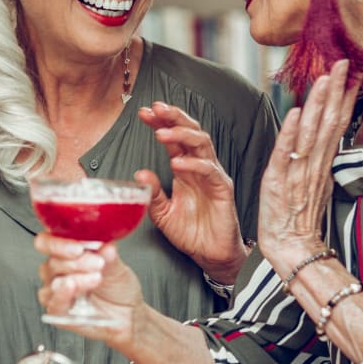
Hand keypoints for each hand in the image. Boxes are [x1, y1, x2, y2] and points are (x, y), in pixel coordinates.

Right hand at [35, 234, 141, 342]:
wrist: (128, 314)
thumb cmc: (119, 288)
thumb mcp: (118, 267)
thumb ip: (109, 254)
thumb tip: (105, 244)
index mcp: (68, 253)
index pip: (48, 241)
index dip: (58, 242)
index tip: (79, 246)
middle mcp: (60, 270)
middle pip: (52, 261)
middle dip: (76, 261)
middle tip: (97, 263)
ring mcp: (57, 291)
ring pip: (53, 281)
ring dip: (76, 278)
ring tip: (96, 278)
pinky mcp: (59, 311)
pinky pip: (53, 303)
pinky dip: (64, 294)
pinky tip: (75, 288)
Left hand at [136, 102, 247, 282]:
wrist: (211, 254)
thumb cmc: (191, 233)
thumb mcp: (163, 213)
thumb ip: (153, 193)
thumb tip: (139, 173)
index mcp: (185, 168)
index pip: (173, 138)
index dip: (160, 122)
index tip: (143, 112)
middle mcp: (200, 167)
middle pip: (191, 131)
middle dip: (173, 117)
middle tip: (156, 108)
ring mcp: (213, 175)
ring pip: (202, 143)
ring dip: (181, 134)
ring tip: (161, 133)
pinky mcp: (223, 189)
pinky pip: (209, 170)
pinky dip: (193, 164)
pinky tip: (177, 162)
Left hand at [258, 60, 359, 263]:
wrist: (292, 247)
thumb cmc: (300, 216)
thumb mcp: (316, 182)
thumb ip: (321, 156)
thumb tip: (326, 133)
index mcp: (323, 162)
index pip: (336, 123)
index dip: (343, 97)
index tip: (350, 73)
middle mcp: (314, 163)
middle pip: (329, 121)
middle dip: (335, 91)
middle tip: (342, 63)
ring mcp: (297, 171)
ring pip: (311, 131)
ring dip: (317, 103)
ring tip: (323, 78)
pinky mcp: (278, 180)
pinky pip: (285, 153)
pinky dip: (290, 133)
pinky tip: (295, 112)